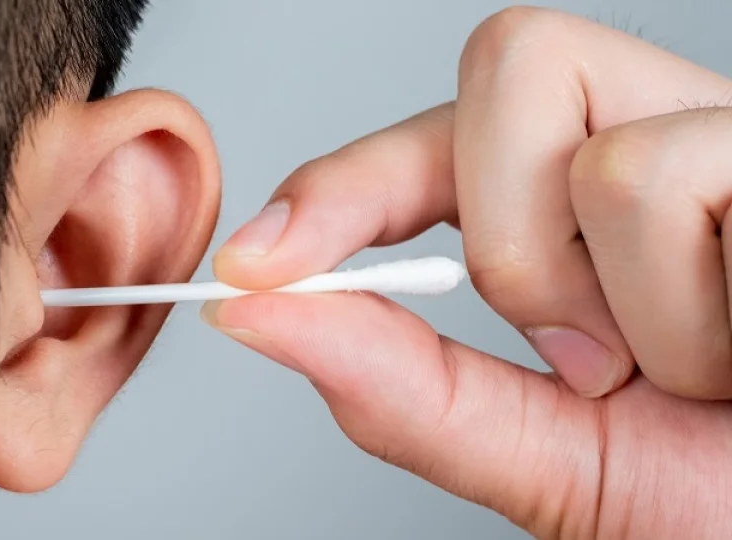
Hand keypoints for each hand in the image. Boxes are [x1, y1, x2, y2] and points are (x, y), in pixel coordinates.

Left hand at [202, 8, 731, 538]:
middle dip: (508, 236)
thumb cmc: (723, 503)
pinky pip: (667, 174)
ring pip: (582, 147)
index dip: (339, 191)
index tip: (255, 261)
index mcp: (583, 216)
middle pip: (501, 73)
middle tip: (590, 349)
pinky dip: (689, 304)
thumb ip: (404, 387)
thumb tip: (259, 315)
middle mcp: (655, 147)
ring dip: (616, 302)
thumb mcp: (549, 461)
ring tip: (702, 367)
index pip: (431, 147)